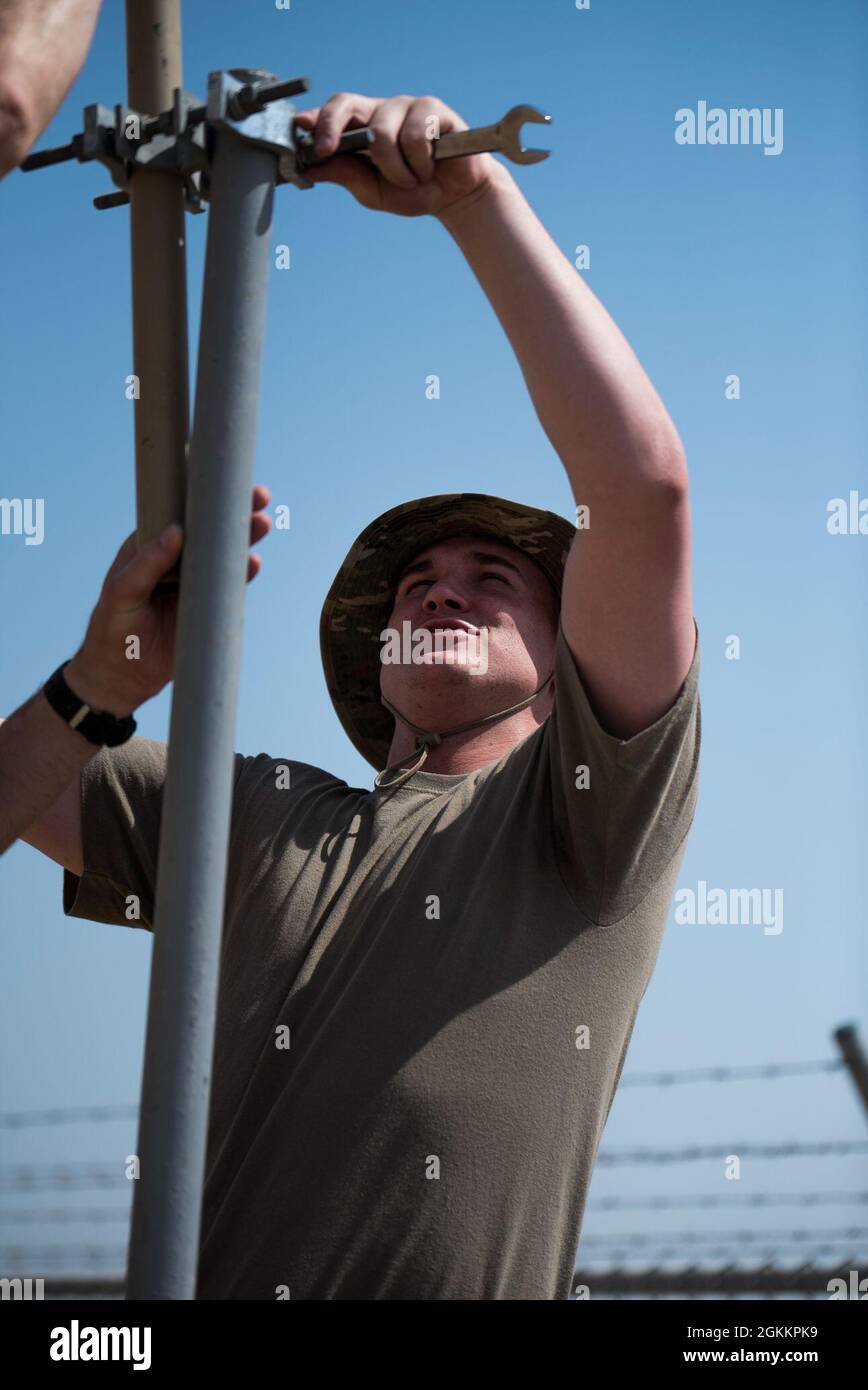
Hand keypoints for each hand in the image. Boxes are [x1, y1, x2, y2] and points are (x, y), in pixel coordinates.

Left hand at [65, 485, 270, 717]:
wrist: (121, 678)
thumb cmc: (112, 629)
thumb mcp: (121, 593)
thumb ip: (146, 563)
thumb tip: (176, 531)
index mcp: (150, 549)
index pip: (178, 515)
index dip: (200, 497)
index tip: (221, 480)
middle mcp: (176, 562)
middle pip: (209, 531)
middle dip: (234, 512)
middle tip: (258, 497)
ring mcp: (194, 585)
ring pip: (224, 556)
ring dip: (244, 539)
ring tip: (263, 523)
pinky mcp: (208, 609)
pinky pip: (230, 588)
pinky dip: (243, 574)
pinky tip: (253, 563)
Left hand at [293, 93, 509, 218]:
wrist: (457, 196)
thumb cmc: (414, 192)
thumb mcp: (374, 192)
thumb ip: (347, 177)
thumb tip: (313, 169)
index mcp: (363, 127)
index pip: (334, 113)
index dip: (315, 120)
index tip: (301, 134)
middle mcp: (381, 111)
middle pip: (345, 103)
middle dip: (331, 126)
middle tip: (327, 150)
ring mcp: (406, 106)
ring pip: (382, 133)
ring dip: (396, 169)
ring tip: (413, 180)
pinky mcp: (433, 109)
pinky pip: (414, 136)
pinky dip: (419, 163)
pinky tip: (430, 168)